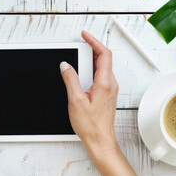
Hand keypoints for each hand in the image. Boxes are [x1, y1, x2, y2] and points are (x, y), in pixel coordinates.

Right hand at [60, 31, 138, 175]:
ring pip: (101, 66)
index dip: (94, 41)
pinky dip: (91, 69)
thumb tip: (66, 65)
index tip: (84, 35)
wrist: (100, 139)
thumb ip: (70, 80)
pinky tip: (81, 74)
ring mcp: (109, 88)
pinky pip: (100, 75)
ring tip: (77, 60)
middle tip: (78, 46)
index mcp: (104, 82)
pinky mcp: (106, 93)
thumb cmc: (91, 125)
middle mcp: (110, 84)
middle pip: (103, 58)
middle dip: (91, 49)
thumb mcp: (76, 100)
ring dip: (90, 60)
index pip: (103, 54)